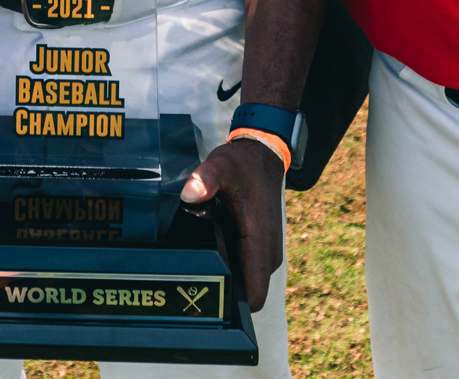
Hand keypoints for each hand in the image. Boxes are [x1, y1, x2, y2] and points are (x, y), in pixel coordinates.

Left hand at [179, 136, 285, 310]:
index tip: (206, 286)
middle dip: (220, 282)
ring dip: (222, 269)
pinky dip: (225, 260)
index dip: (230, 301)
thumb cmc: (244, 165)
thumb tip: (191, 193)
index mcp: (262, 243)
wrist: (263, 158)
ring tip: (206, 241)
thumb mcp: (222, 165)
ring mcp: (264, 254)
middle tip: (200, 254)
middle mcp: (267, 255)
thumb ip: (206, 178)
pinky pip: (241, 268)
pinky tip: (212, 239)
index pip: (254, 296)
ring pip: (241, 280)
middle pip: (242, 291)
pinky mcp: (259, 250)